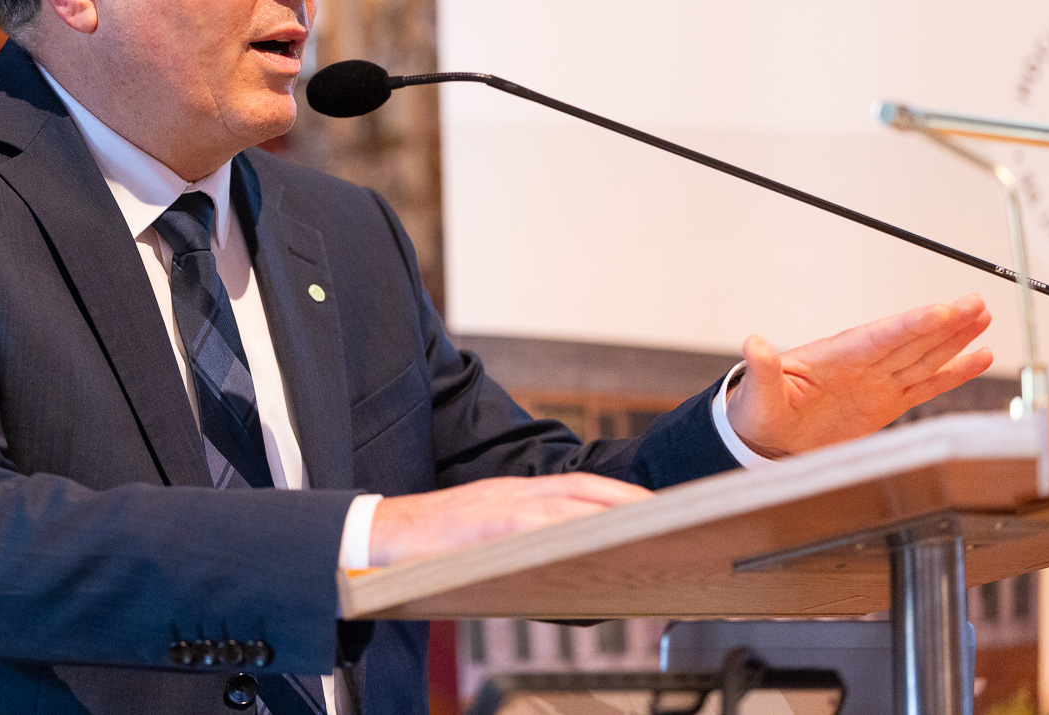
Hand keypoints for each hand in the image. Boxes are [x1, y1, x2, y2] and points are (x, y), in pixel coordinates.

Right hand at [367, 473, 651, 566]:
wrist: (375, 536)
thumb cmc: (427, 543)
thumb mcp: (481, 532)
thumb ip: (519, 537)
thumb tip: (562, 562)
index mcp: (514, 494)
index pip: (578, 486)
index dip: (619, 494)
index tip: (654, 506)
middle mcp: (512, 492)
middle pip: (585, 488)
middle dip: (631, 500)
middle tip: (673, 515)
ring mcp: (500, 506)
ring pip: (570, 502)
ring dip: (613, 512)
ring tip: (650, 529)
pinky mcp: (486, 524)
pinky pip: (538, 524)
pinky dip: (571, 529)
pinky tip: (596, 540)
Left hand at [727, 293, 992, 457]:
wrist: (766, 436)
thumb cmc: (759, 409)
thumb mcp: (758, 392)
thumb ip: (763, 369)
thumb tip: (753, 345)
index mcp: (834, 358)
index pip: (879, 337)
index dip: (909, 325)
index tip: (938, 311)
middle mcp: (862, 365)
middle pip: (910, 339)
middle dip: (944, 323)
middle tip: (975, 302)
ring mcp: (877, 382)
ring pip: (924, 356)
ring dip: (954, 339)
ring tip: (982, 318)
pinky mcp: (887, 403)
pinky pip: (926, 385)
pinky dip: (953, 373)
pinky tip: (976, 357)